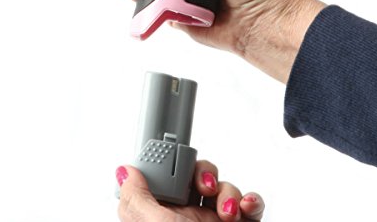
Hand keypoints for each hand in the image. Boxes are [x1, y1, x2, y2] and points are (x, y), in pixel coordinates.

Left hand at [116, 160, 264, 220]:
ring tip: (225, 212)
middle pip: (198, 177)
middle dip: (204, 176)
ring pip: (225, 188)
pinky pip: (250, 205)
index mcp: (161, 218)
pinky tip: (244, 208)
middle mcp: (187, 220)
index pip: (167, 179)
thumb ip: (136, 200)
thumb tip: (125, 172)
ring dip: (228, 192)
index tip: (176, 160)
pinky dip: (250, 201)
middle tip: (202, 187)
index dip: (172, 167)